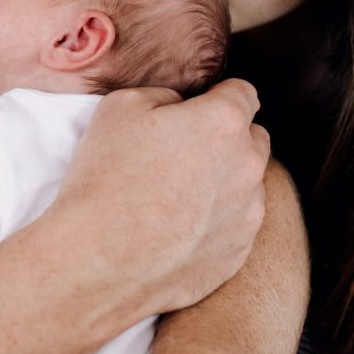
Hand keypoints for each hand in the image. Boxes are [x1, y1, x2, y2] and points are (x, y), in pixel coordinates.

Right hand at [48, 81, 268, 317]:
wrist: (100, 260)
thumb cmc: (106, 179)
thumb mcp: (120, 107)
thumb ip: (164, 96)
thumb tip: (179, 109)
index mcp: (224, 122)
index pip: (244, 93)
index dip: (218, 96)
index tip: (197, 109)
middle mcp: (247, 165)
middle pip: (253, 138)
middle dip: (226, 138)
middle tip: (181, 152)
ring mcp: (247, 214)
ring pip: (247, 184)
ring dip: (222, 181)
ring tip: (174, 196)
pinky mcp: (238, 253)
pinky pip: (236, 226)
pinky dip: (215, 222)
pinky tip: (176, 228)